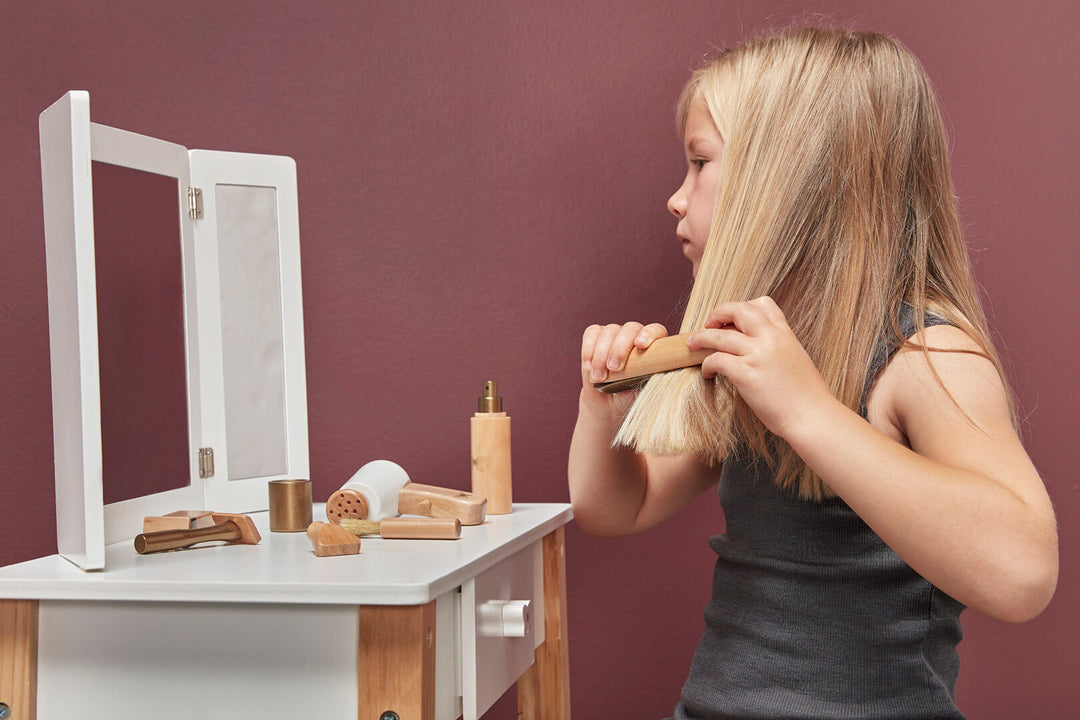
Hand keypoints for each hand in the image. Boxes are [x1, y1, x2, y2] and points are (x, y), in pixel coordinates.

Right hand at [580, 322, 667, 410]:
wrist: (609, 403)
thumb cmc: (631, 396)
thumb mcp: (645, 391)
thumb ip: (653, 378)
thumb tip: (659, 372)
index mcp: (653, 346)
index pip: (656, 330)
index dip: (648, 334)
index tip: (640, 345)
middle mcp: (635, 335)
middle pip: (630, 328)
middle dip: (620, 348)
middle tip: (614, 369)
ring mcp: (615, 334)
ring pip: (609, 331)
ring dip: (601, 355)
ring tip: (599, 378)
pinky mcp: (596, 336)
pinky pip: (592, 334)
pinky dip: (588, 350)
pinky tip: (589, 367)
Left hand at [686, 297, 833, 438]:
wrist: (813, 416)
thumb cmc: (806, 396)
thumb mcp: (797, 358)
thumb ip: (778, 347)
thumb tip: (760, 347)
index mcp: (784, 333)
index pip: (763, 303)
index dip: (743, 307)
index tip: (732, 319)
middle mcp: (770, 339)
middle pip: (737, 310)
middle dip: (718, 313)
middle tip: (708, 324)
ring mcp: (757, 355)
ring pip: (719, 336)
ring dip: (700, 339)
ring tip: (692, 345)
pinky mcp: (746, 374)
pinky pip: (716, 360)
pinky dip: (706, 365)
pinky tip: (707, 373)